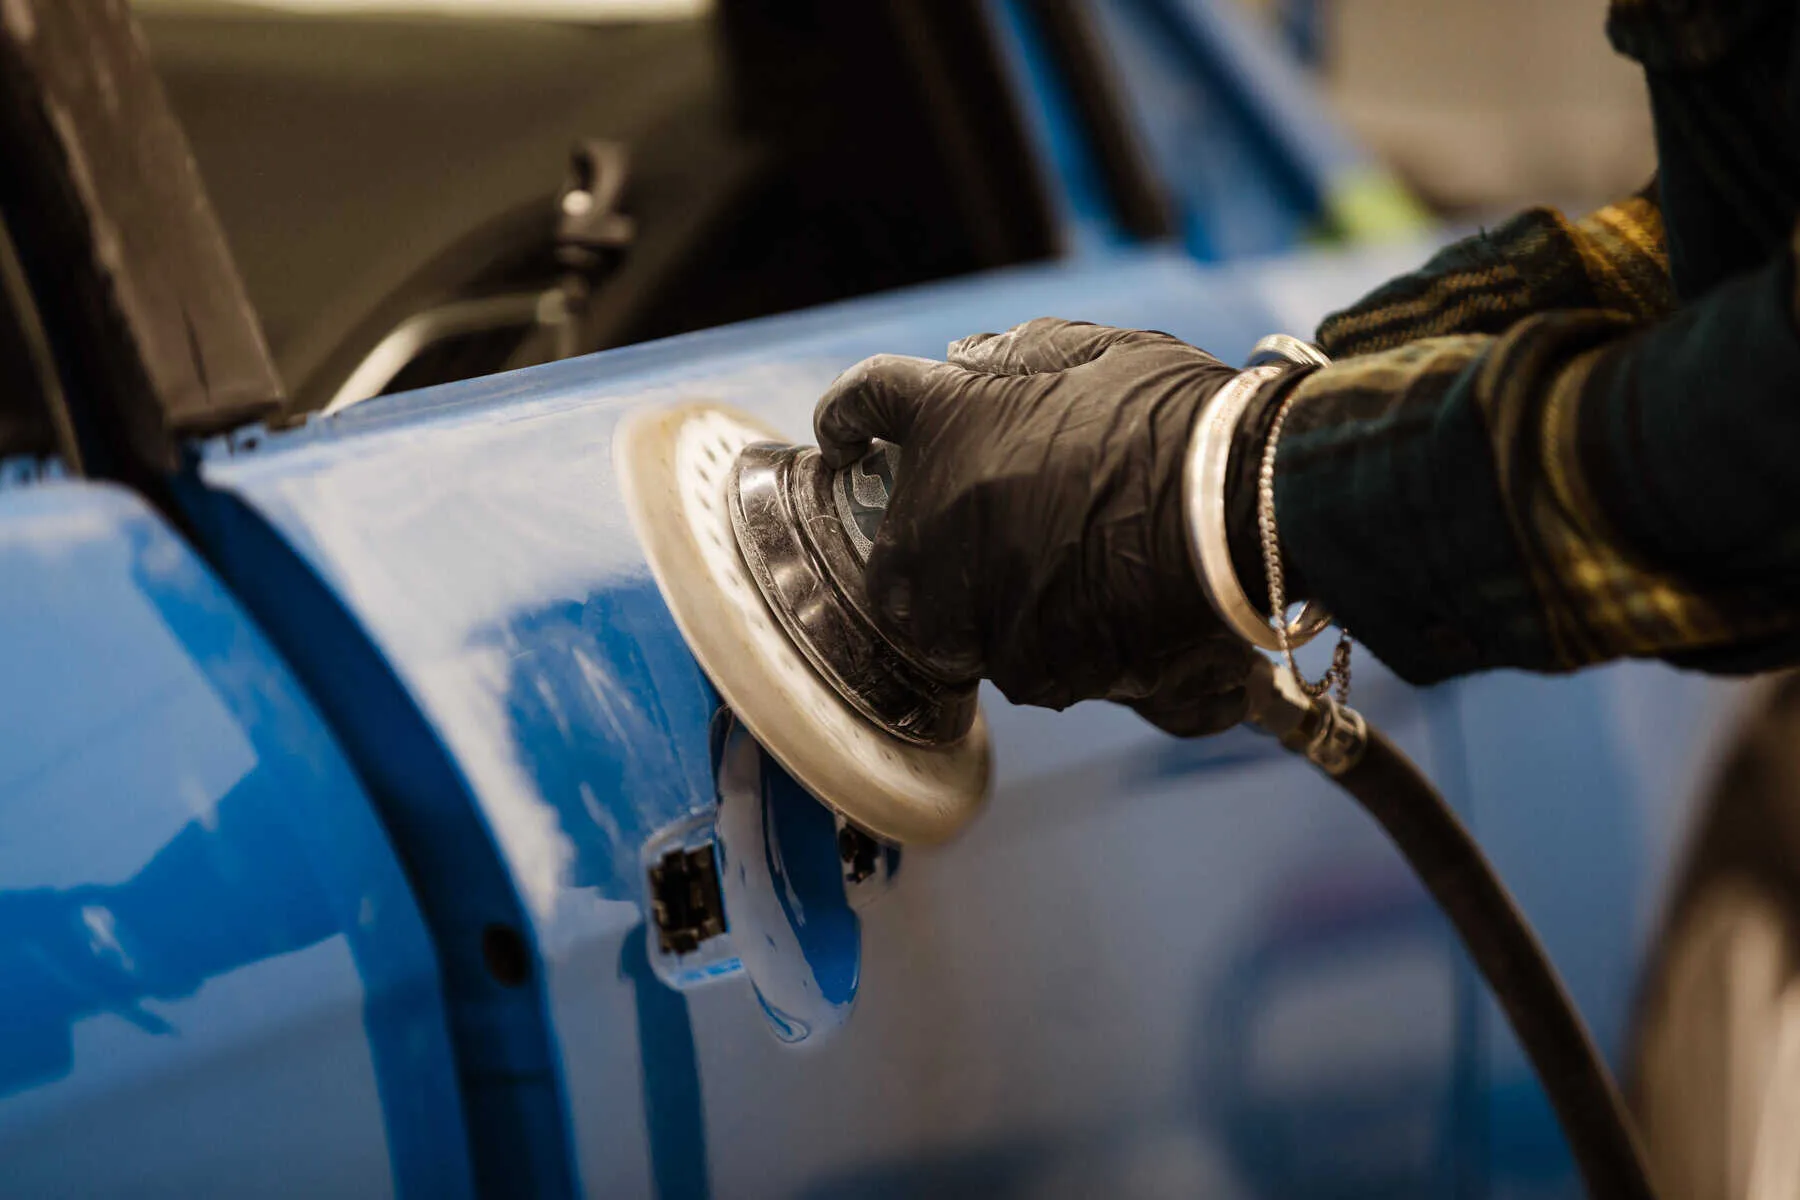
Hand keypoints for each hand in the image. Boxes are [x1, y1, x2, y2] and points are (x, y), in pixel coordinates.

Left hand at [813, 317, 1258, 736]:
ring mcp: (973, 605)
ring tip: (1082, 577)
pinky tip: (1116, 614)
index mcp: (946, 424)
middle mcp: (936, 522)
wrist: (1240, 513)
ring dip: (1001, 603)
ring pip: (960, 623)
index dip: (849, 418)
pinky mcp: (1027, 668)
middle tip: (1002, 537)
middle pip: (895, 556)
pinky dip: (1062, 644)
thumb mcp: (1098, 352)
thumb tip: (969, 359)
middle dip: (932, 552)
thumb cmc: (1178, 421)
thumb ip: (1020, 357)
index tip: (845, 437)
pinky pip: (1026, 663)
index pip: (865, 403)